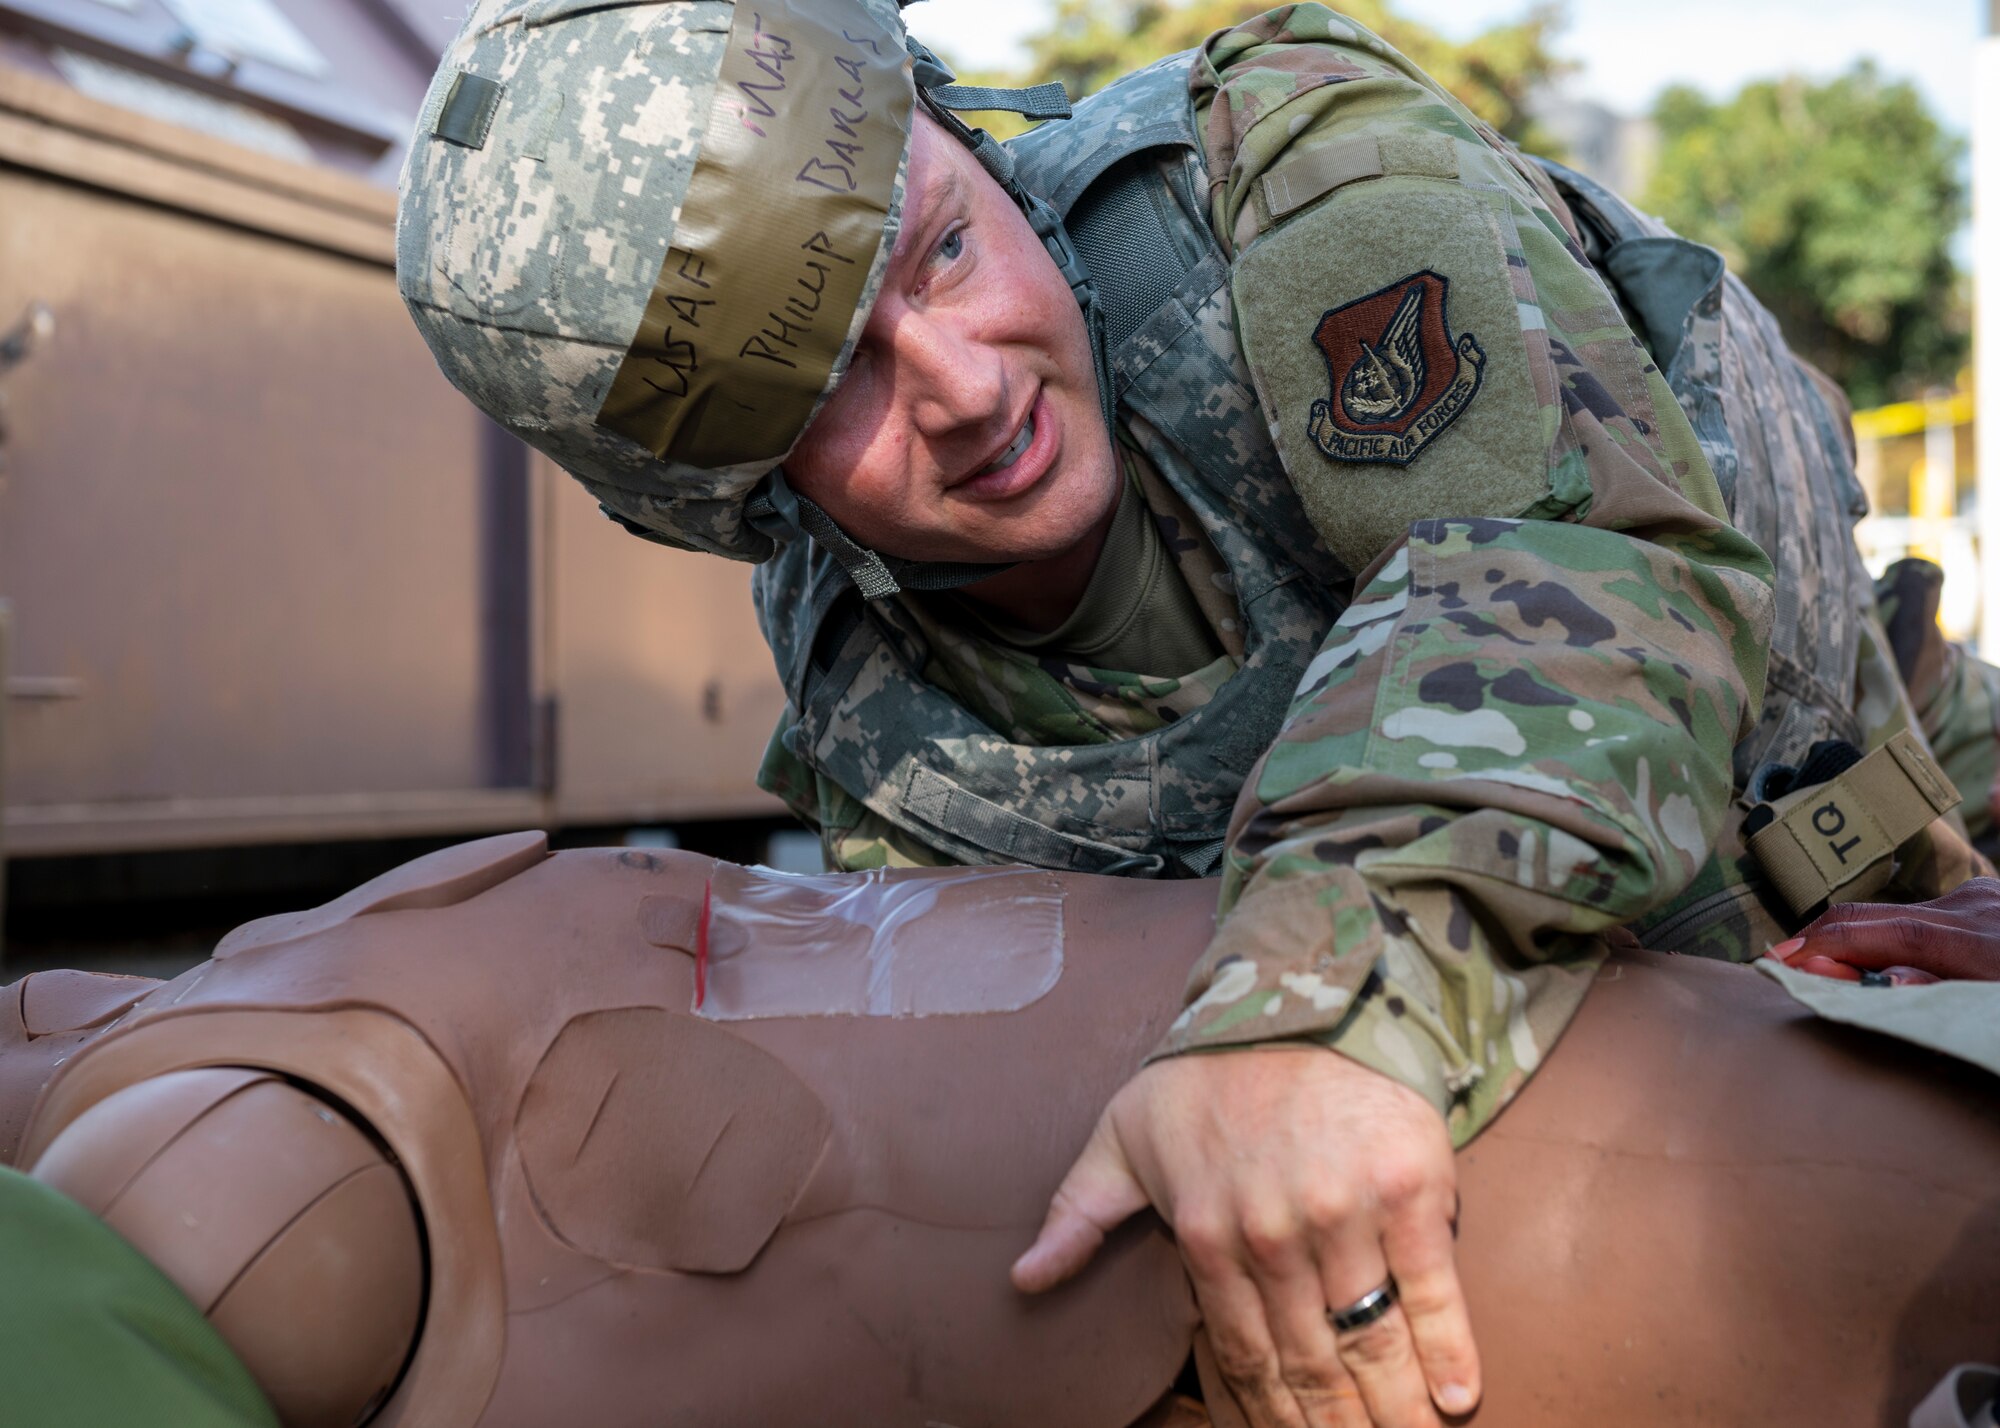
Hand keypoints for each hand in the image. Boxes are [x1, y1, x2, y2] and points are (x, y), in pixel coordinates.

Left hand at [1011, 1045, 1477, 1427]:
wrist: (1292, 994)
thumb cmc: (1201, 1076)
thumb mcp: (1119, 1137)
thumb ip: (1077, 1214)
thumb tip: (1023, 1279)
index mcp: (1205, 1235)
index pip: (1241, 1356)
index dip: (1270, 1417)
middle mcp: (1272, 1234)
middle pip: (1311, 1363)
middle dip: (1337, 1427)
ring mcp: (1343, 1212)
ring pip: (1369, 1338)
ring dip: (1393, 1407)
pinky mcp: (1407, 1186)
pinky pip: (1430, 1284)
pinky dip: (1448, 1346)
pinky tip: (1457, 1396)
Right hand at [1767, 877, 1999, 984]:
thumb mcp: (1989, 1011)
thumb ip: (1934, 991)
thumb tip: (1869, 978)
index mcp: (1987, 947)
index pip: (1896, 936)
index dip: (1834, 946)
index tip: (1784, 962)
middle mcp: (1975, 909)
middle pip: (1878, 913)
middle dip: (1820, 934)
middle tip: (1778, 959)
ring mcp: (1976, 896)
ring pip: (1889, 911)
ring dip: (1844, 934)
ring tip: (1806, 958)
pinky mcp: (1977, 895)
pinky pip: (1912, 910)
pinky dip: (1876, 929)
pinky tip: (1856, 946)